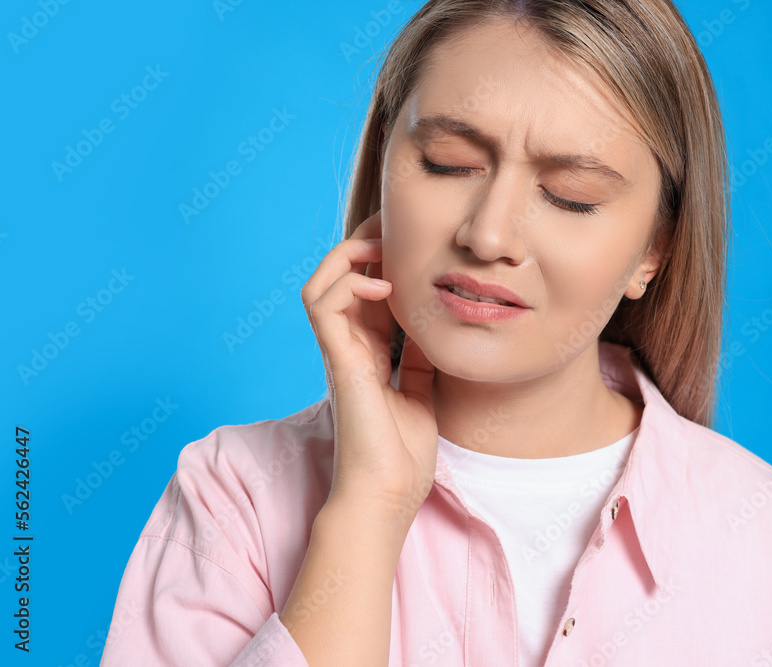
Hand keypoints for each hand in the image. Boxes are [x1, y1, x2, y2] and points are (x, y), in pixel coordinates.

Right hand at [301, 209, 438, 523]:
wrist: (387, 496)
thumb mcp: (421, 393)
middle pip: (340, 279)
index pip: (366, 291)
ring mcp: (338, 353)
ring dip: (348, 256)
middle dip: (365, 245)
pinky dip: (349, 284)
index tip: (414, 241)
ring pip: (321, 283)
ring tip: (382, 249)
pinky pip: (323, 305)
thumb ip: (419, 359)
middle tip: (397, 229)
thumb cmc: (401, 456)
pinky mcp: (336, 361)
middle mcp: (348, 348)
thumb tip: (433, 323)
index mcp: (368, 354)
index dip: (383, 260)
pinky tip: (383, 288)